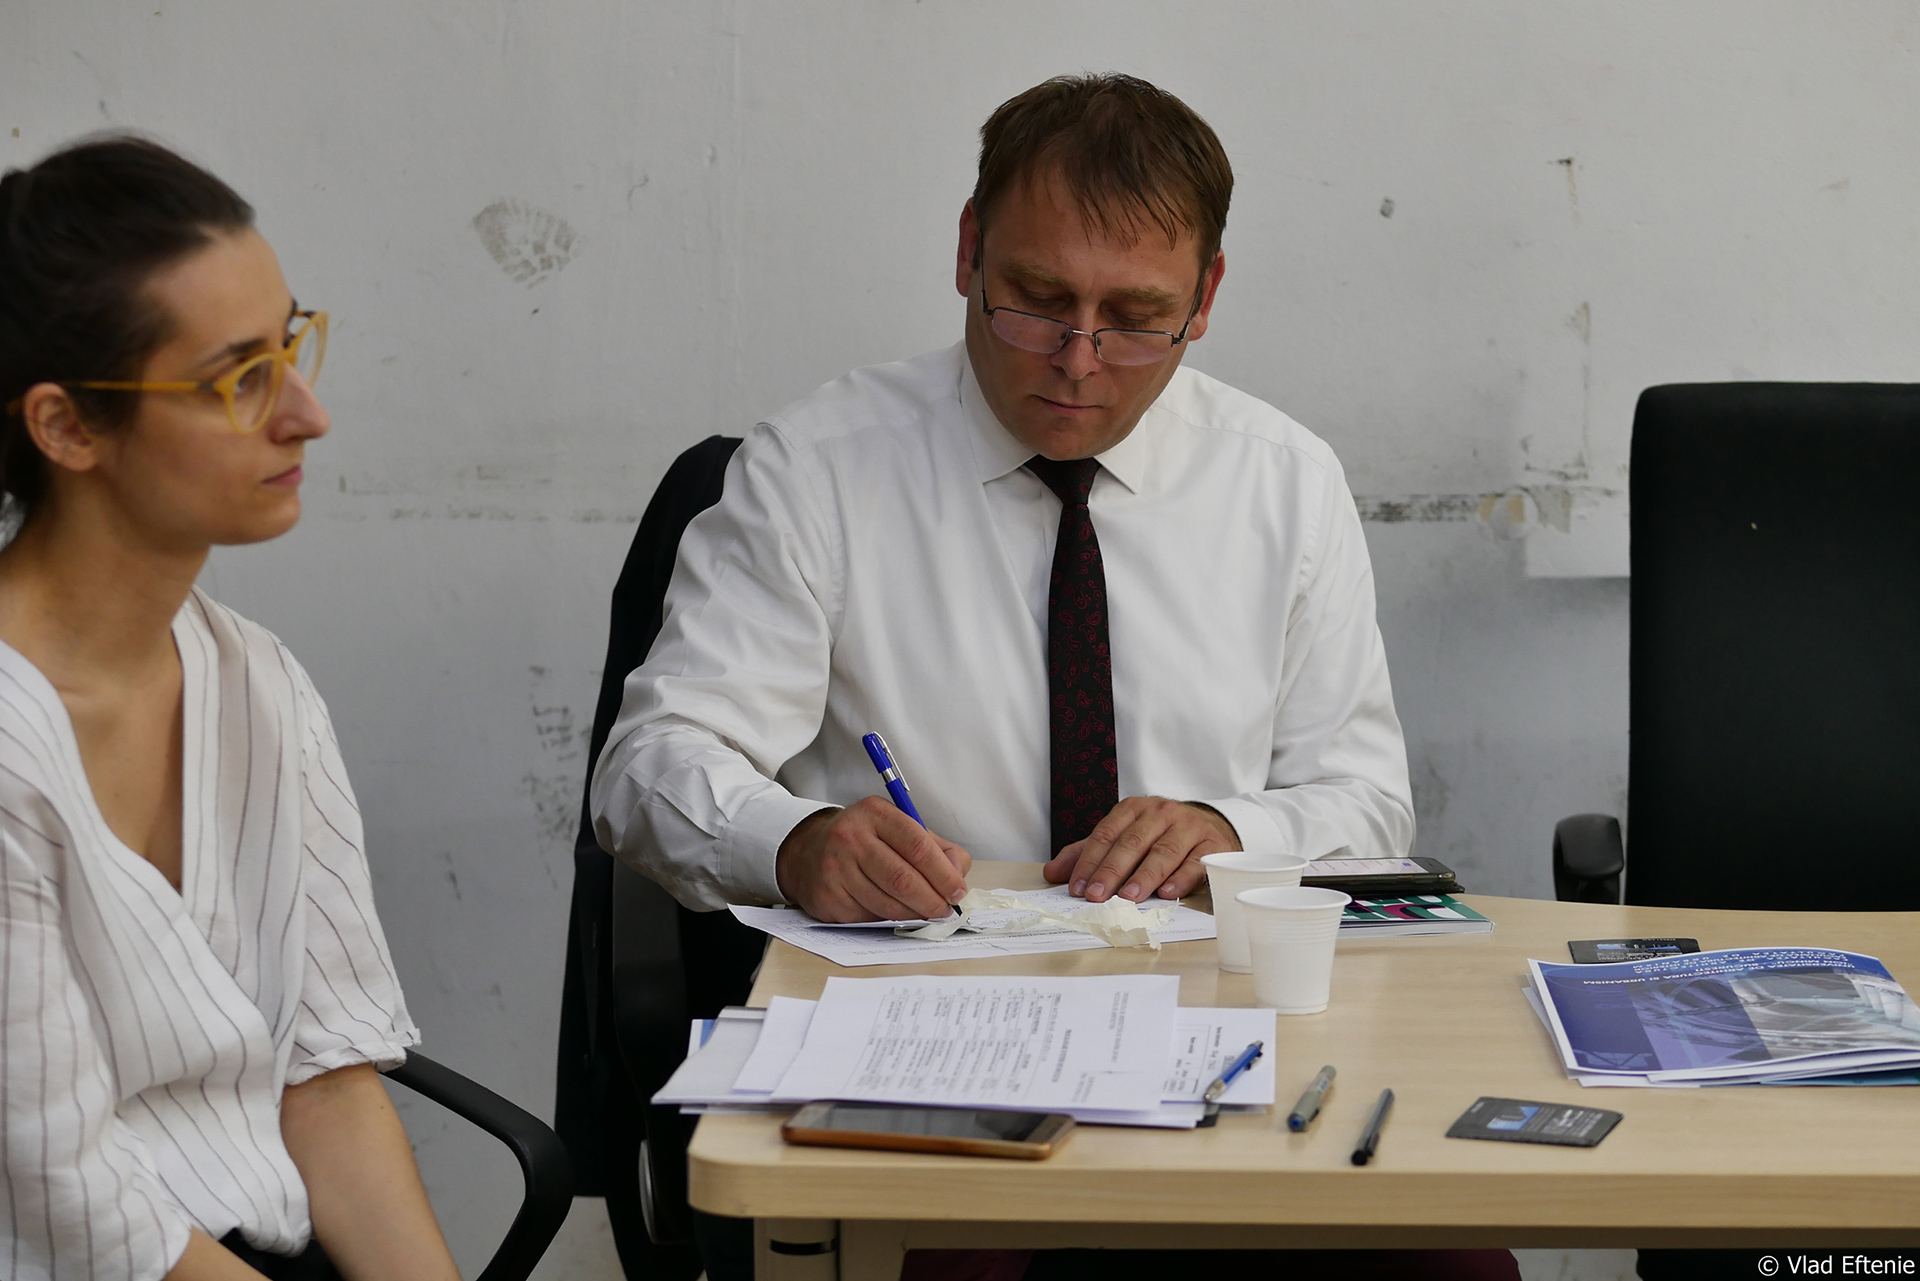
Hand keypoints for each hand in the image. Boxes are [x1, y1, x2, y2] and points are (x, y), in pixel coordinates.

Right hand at [776, 797, 972, 922]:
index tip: (958, 891)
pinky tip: (892, 911)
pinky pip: (868, 917)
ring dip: (913, 914)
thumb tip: (958, 878)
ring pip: (887, 903)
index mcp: (876, 814)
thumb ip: (938, 849)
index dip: (943, 874)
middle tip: (946, 911)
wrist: (809, 851)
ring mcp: (835, 868)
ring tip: (924, 913)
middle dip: (932, 901)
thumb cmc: (866, 841)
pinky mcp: (827, 896)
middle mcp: (851, 837)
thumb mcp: (901, 829)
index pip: (918, 845)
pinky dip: (887, 919)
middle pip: (903, 879)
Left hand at [1043, 797, 1238, 902]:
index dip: (1090, 861)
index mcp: (1134, 809)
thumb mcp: (1122, 838)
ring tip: (1128, 898)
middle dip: (1112, 871)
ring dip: (1144, 876)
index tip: (1077, 887)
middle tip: (1096, 895)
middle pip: (1132, 843)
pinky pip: (1196, 862)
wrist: (1209, 826)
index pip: (1106, 834)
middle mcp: (1161, 813)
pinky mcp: (1213, 845)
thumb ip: (1088, 854)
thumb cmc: (1158, 836)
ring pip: (1163, 852)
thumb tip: (1051, 873)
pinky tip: (1167, 893)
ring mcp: (1189, 827)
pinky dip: (1181, 878)